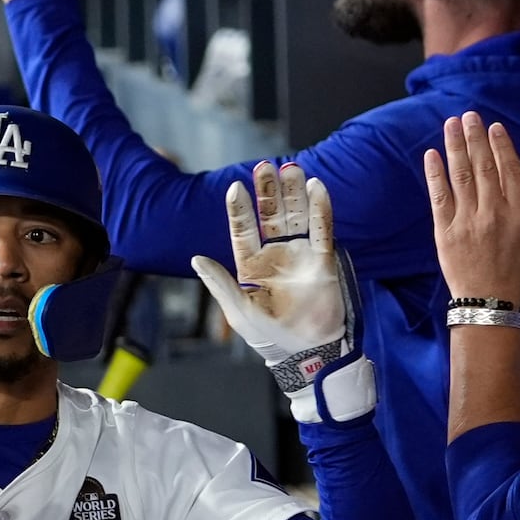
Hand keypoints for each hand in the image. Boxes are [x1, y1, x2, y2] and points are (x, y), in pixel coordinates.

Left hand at [192, 161, 373, 422]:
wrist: (306, 353)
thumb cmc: (269, 337)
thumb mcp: (238, 310)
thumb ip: (219, 282)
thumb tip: (196, 258)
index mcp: (252, 267)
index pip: (243, 231)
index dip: (240, 210)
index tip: (235, 187)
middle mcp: (276, 256)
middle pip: (271, 216)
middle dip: (268, 192)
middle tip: (264, 166)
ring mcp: (301, 256)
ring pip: (297, 217)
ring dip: (294, 193)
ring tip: (289, 166)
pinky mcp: (323, 261)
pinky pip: (323, 230)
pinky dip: (320, 209)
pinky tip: (316, 187)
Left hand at [424, 112, 519, 304]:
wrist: (490, 300)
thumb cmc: (515, 268)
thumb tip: (509, 176)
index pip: (510, 169)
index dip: (501, 145)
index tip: (493, 127)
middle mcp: (495, 212)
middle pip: (484, 166)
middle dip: (476, 138)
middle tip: (469, 116)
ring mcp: (469, 221)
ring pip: (462, 176)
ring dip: (456, 147)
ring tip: (452, 125)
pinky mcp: (446, 231)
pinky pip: (439, 197)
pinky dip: (435, 174)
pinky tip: (432, 154)